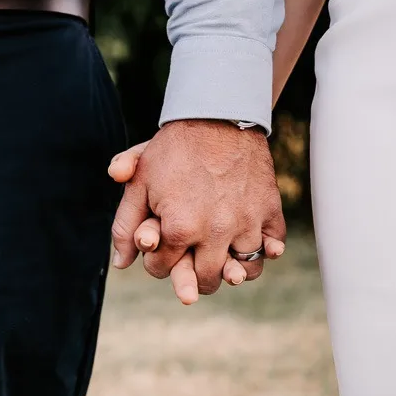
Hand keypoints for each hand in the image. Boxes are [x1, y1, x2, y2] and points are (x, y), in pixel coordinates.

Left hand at [108, 121, 286, 302]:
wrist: (219, 115)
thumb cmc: (175, 148)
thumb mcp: (140, 181)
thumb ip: (125, 225)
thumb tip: (121, 263)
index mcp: (179, 228)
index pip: (162, 269)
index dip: (156, 260)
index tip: (160, 248)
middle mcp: (216, 233)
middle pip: (205, 280)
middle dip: (191, 276)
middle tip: (191, 266)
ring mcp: (247, 223)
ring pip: (243, 271)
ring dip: (231, 269)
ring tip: (222, 260)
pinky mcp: (270, 211)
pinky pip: (273, 246)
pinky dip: (266, 251)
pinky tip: (256, 248)